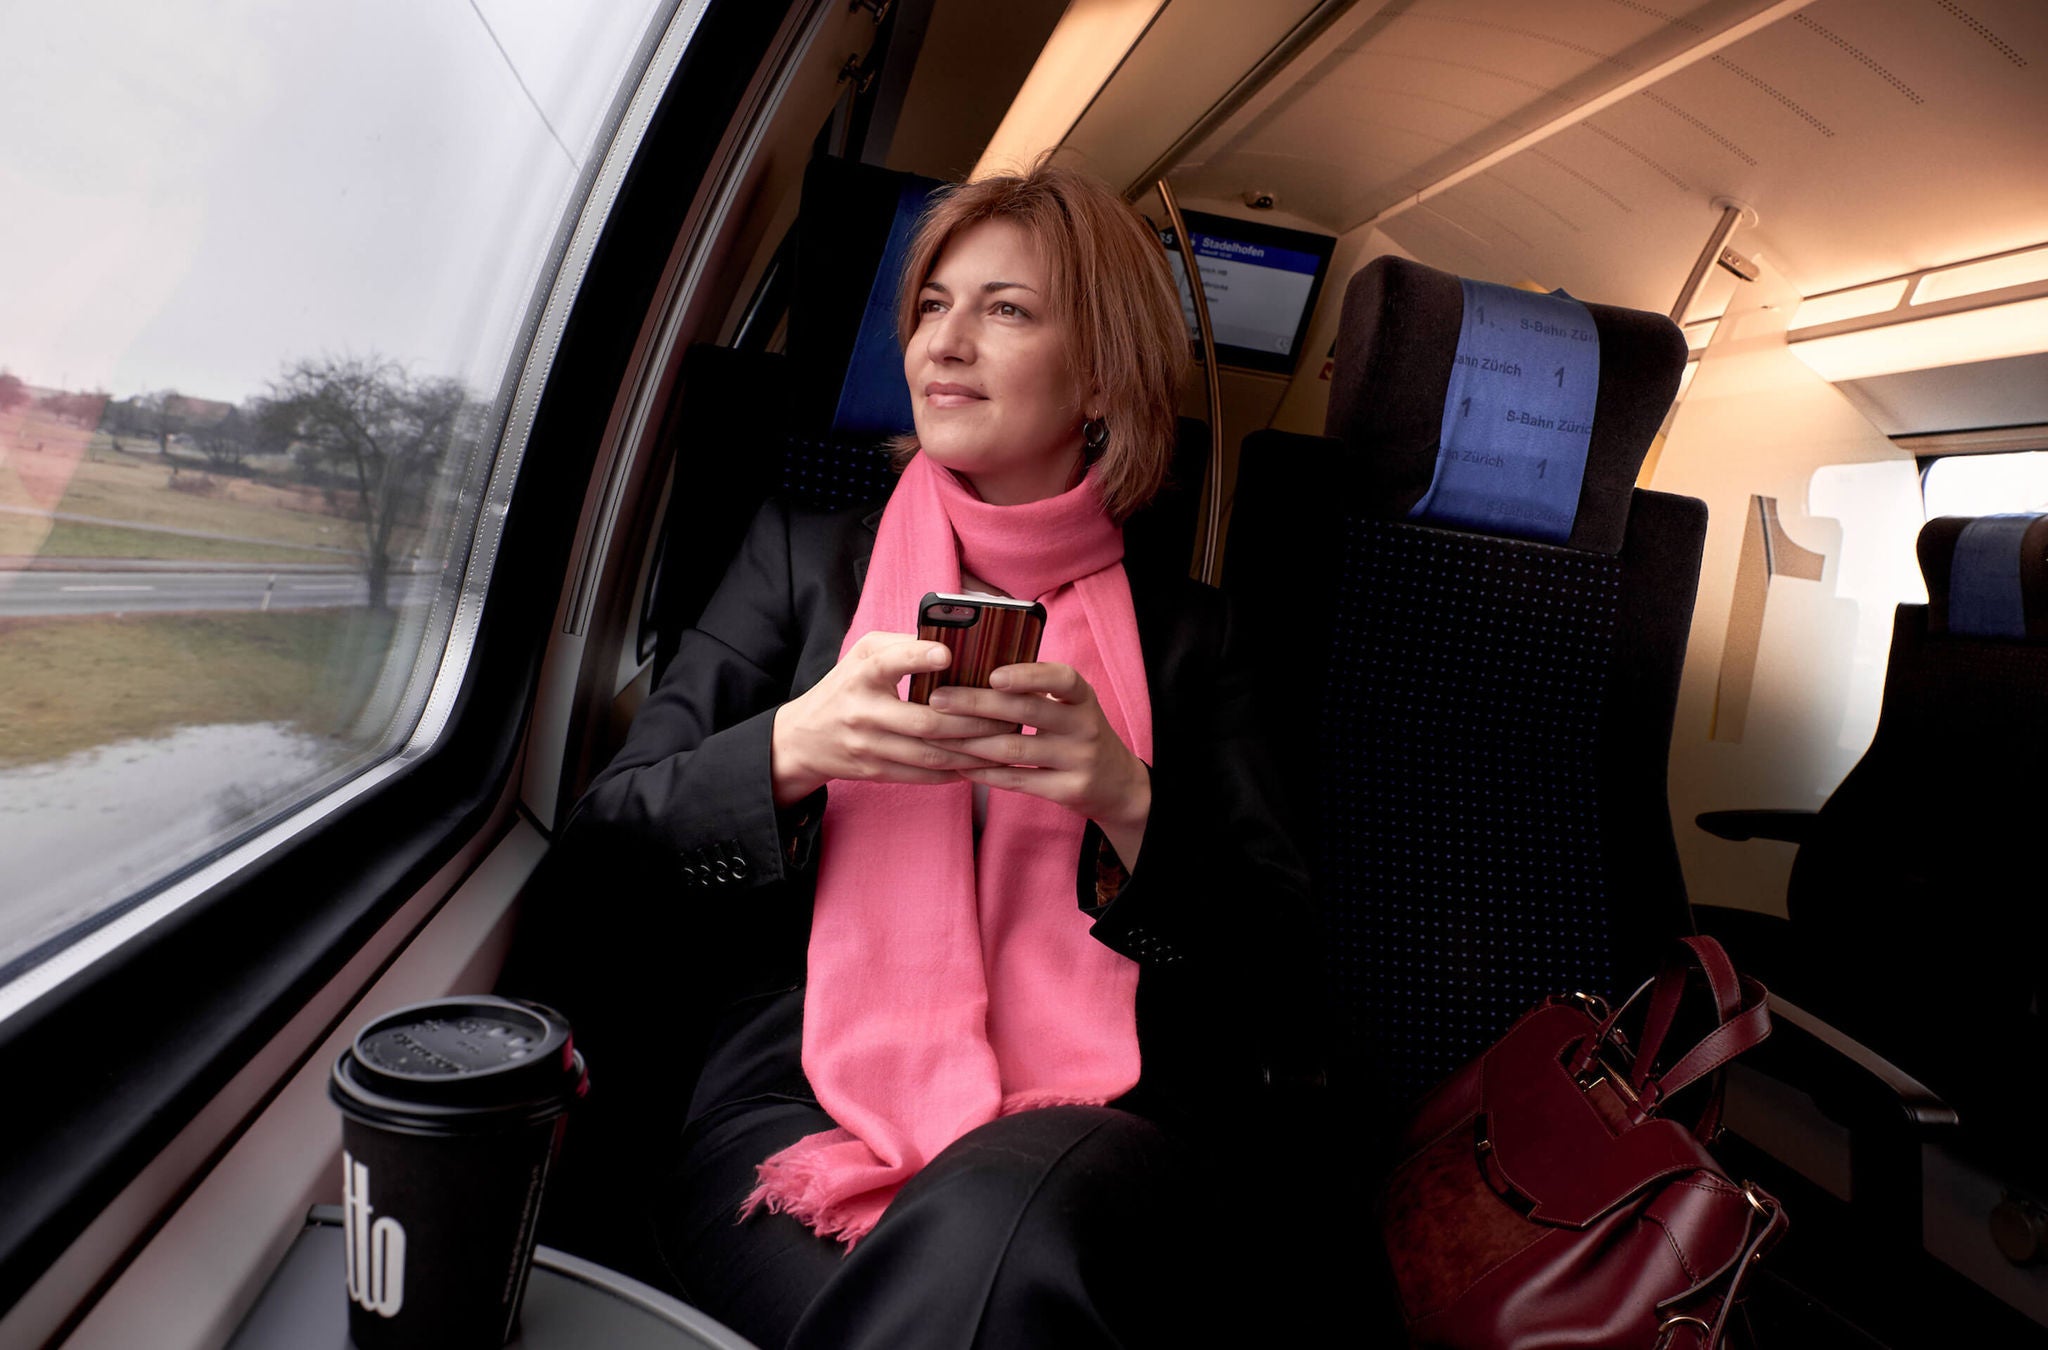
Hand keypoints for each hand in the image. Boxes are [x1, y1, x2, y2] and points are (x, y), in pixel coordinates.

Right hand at [769, 632, 1014, 806]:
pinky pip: (923, 775)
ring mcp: (869, 747)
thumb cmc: (845, 688)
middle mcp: (863, 712)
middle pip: (926, 722)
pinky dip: (956, 772)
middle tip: (1008, 714)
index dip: (918, 657)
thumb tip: (952, 641)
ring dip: (973, 752)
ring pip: (931, 754)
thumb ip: (901, 646)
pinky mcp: (876, 772)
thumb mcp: (862, 656)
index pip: (889, 663)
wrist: (804, 739)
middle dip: (973, 721)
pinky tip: (981, 765)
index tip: (947, 653)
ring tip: (1005, 743)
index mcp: (862, 675)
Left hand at [927, 663, 1151, 865]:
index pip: (1061, 678)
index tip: (992, 674)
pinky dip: (985, 773)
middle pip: (1026, 712)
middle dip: (976, 704)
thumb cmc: (1078, 734)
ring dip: (970, 741)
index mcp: (1082, 697)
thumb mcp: (1071, 707)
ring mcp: (1079, 760)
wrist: (1117, 784)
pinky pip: (1018, 780)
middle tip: (937, 699)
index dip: (1027, 675)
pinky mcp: (1068, 790)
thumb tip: (973, 672)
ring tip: (936, 735)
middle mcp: (1084, 725)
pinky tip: (959, 765)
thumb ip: (1035, 692)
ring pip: (1015, 749)